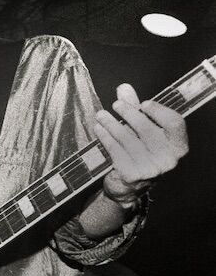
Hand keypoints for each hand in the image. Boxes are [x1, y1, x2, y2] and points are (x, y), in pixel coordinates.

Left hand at [95, 84, 187, 207]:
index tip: (143, 103)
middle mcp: (168, 159)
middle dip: (129, 113)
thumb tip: (123, 87)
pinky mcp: (132, 174)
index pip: (175, 123)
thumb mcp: (142, 132)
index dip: (159, 111)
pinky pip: (116, 150)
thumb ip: (136, 110)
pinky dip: (106, 137)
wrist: (130, 188)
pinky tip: (99, 128)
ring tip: (101, 115)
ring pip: (128, 139)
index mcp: (178, 147)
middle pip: (147, 129)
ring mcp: (150, 169)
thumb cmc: (140, 153)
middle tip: (116, 104)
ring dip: (112, 124)